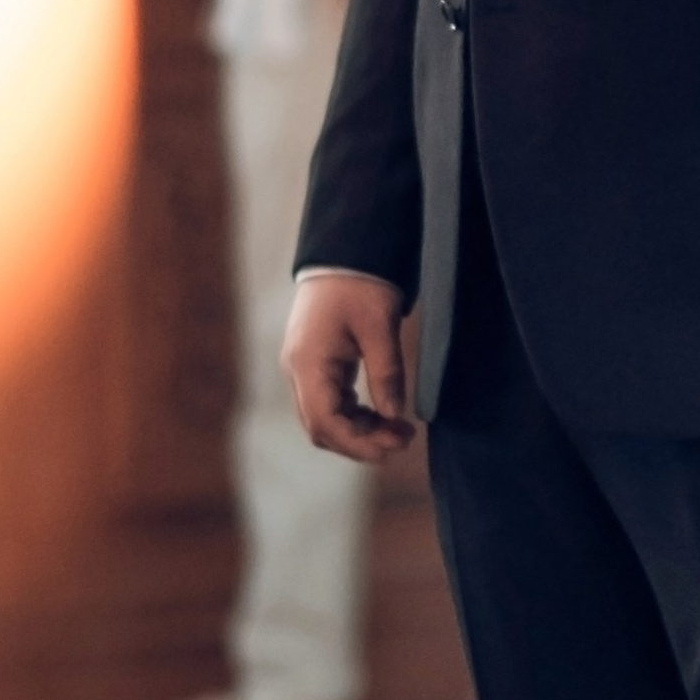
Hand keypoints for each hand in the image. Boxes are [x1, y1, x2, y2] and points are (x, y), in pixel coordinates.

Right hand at [282, 271, 415, 463]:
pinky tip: (383, 414)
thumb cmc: (361, 283)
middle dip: (360, 441)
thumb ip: (386, 372)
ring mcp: (303, 368)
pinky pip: (330, 403)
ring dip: (360, 430)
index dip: (356, 443)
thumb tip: (393, 416)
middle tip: (402, 440)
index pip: (324, 421)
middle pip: (321, 427)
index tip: (391, 447)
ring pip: (325, 418)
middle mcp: (297, 370)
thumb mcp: (380, 326)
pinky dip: (355, 415)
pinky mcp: (315, 364)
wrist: (345, 252)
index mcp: (307, 362)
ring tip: (400, 430)